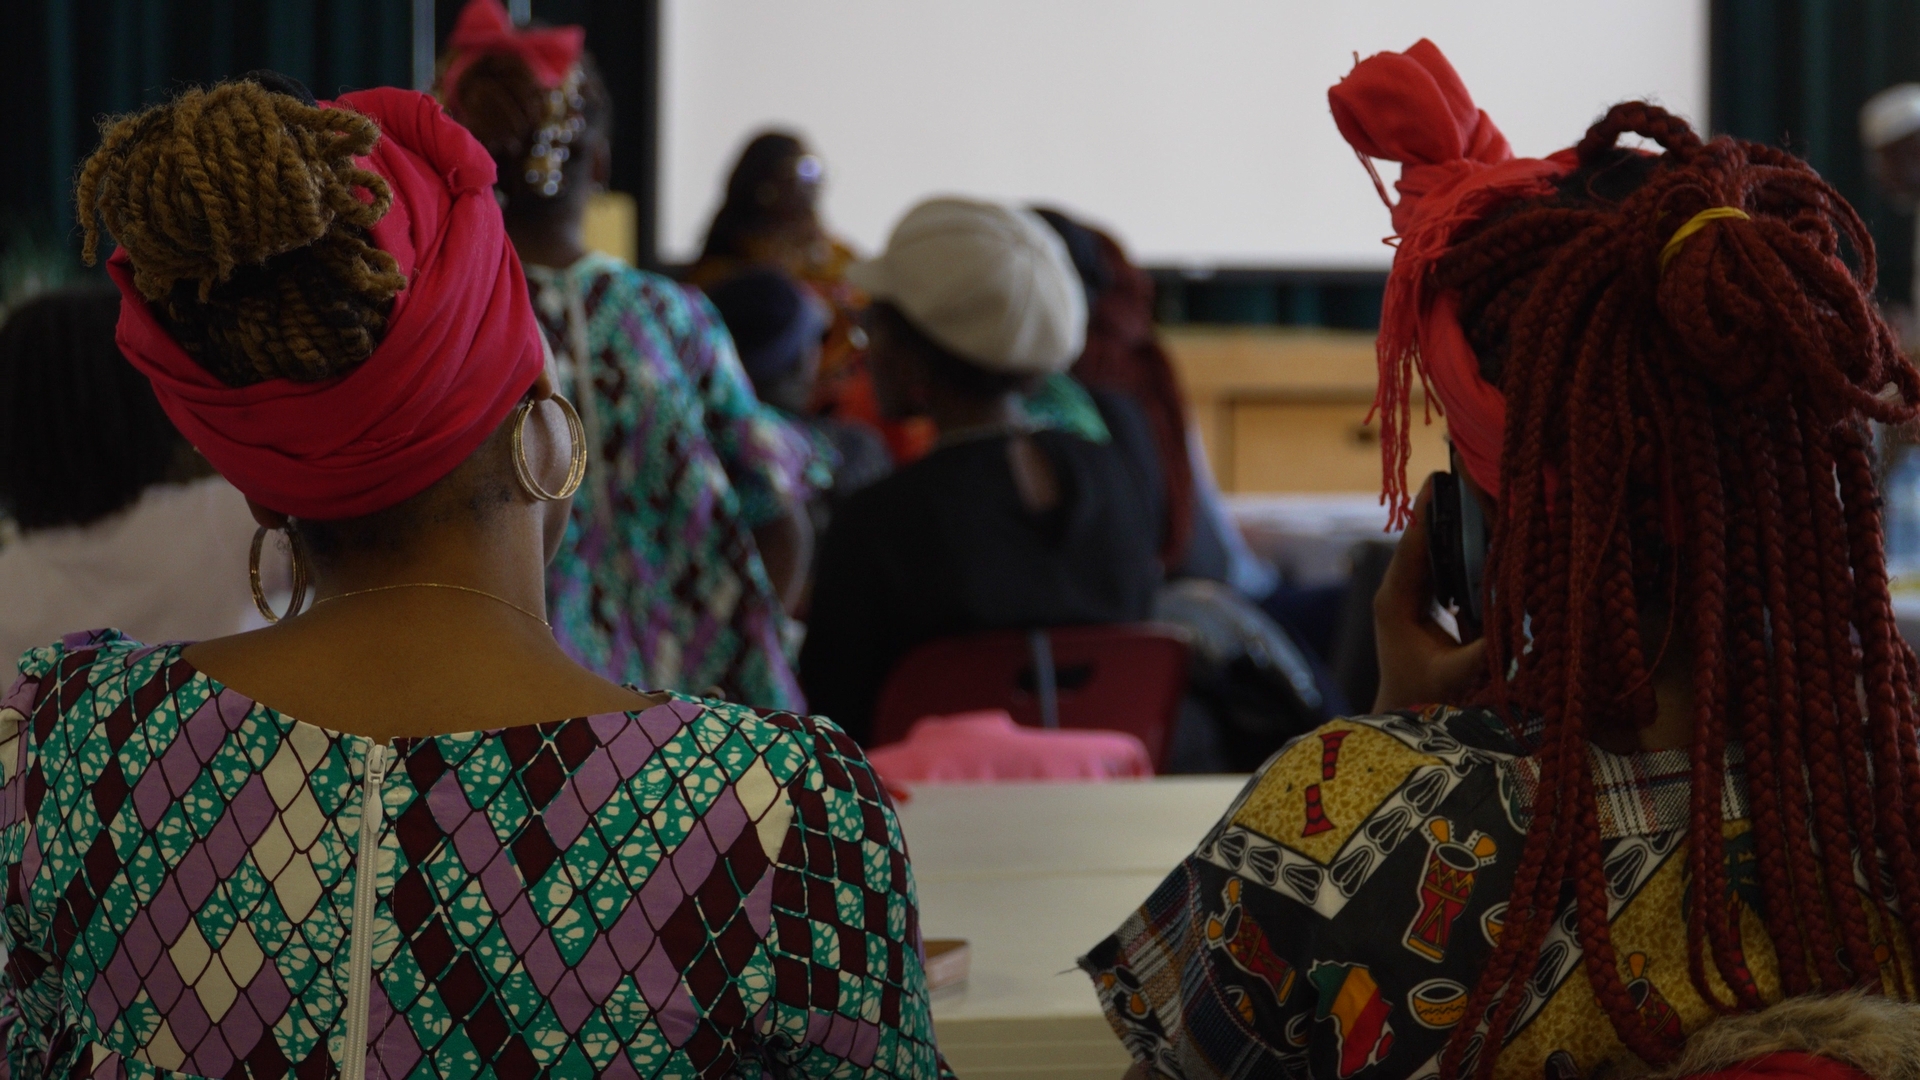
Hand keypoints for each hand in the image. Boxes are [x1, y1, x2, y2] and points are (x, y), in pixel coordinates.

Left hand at [1372, 479, 1487, 712]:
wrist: (1401, 718)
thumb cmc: (1422, 700)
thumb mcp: (1455, 678)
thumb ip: (1485, 653)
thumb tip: (1525, 627)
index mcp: (1395, 600)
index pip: (1413, 544)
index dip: (1429, 510)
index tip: (1445, 477)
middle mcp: (1398, 589)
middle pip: (1424, 537)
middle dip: (1451, 508)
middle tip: (1479, 474)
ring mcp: (1410, 593)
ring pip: (1435, 548)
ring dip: (1460, 524)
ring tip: (1488, 492)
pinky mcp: (1425, 600)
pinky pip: (1445, 564)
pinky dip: (1466, 549)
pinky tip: (1493, 533)